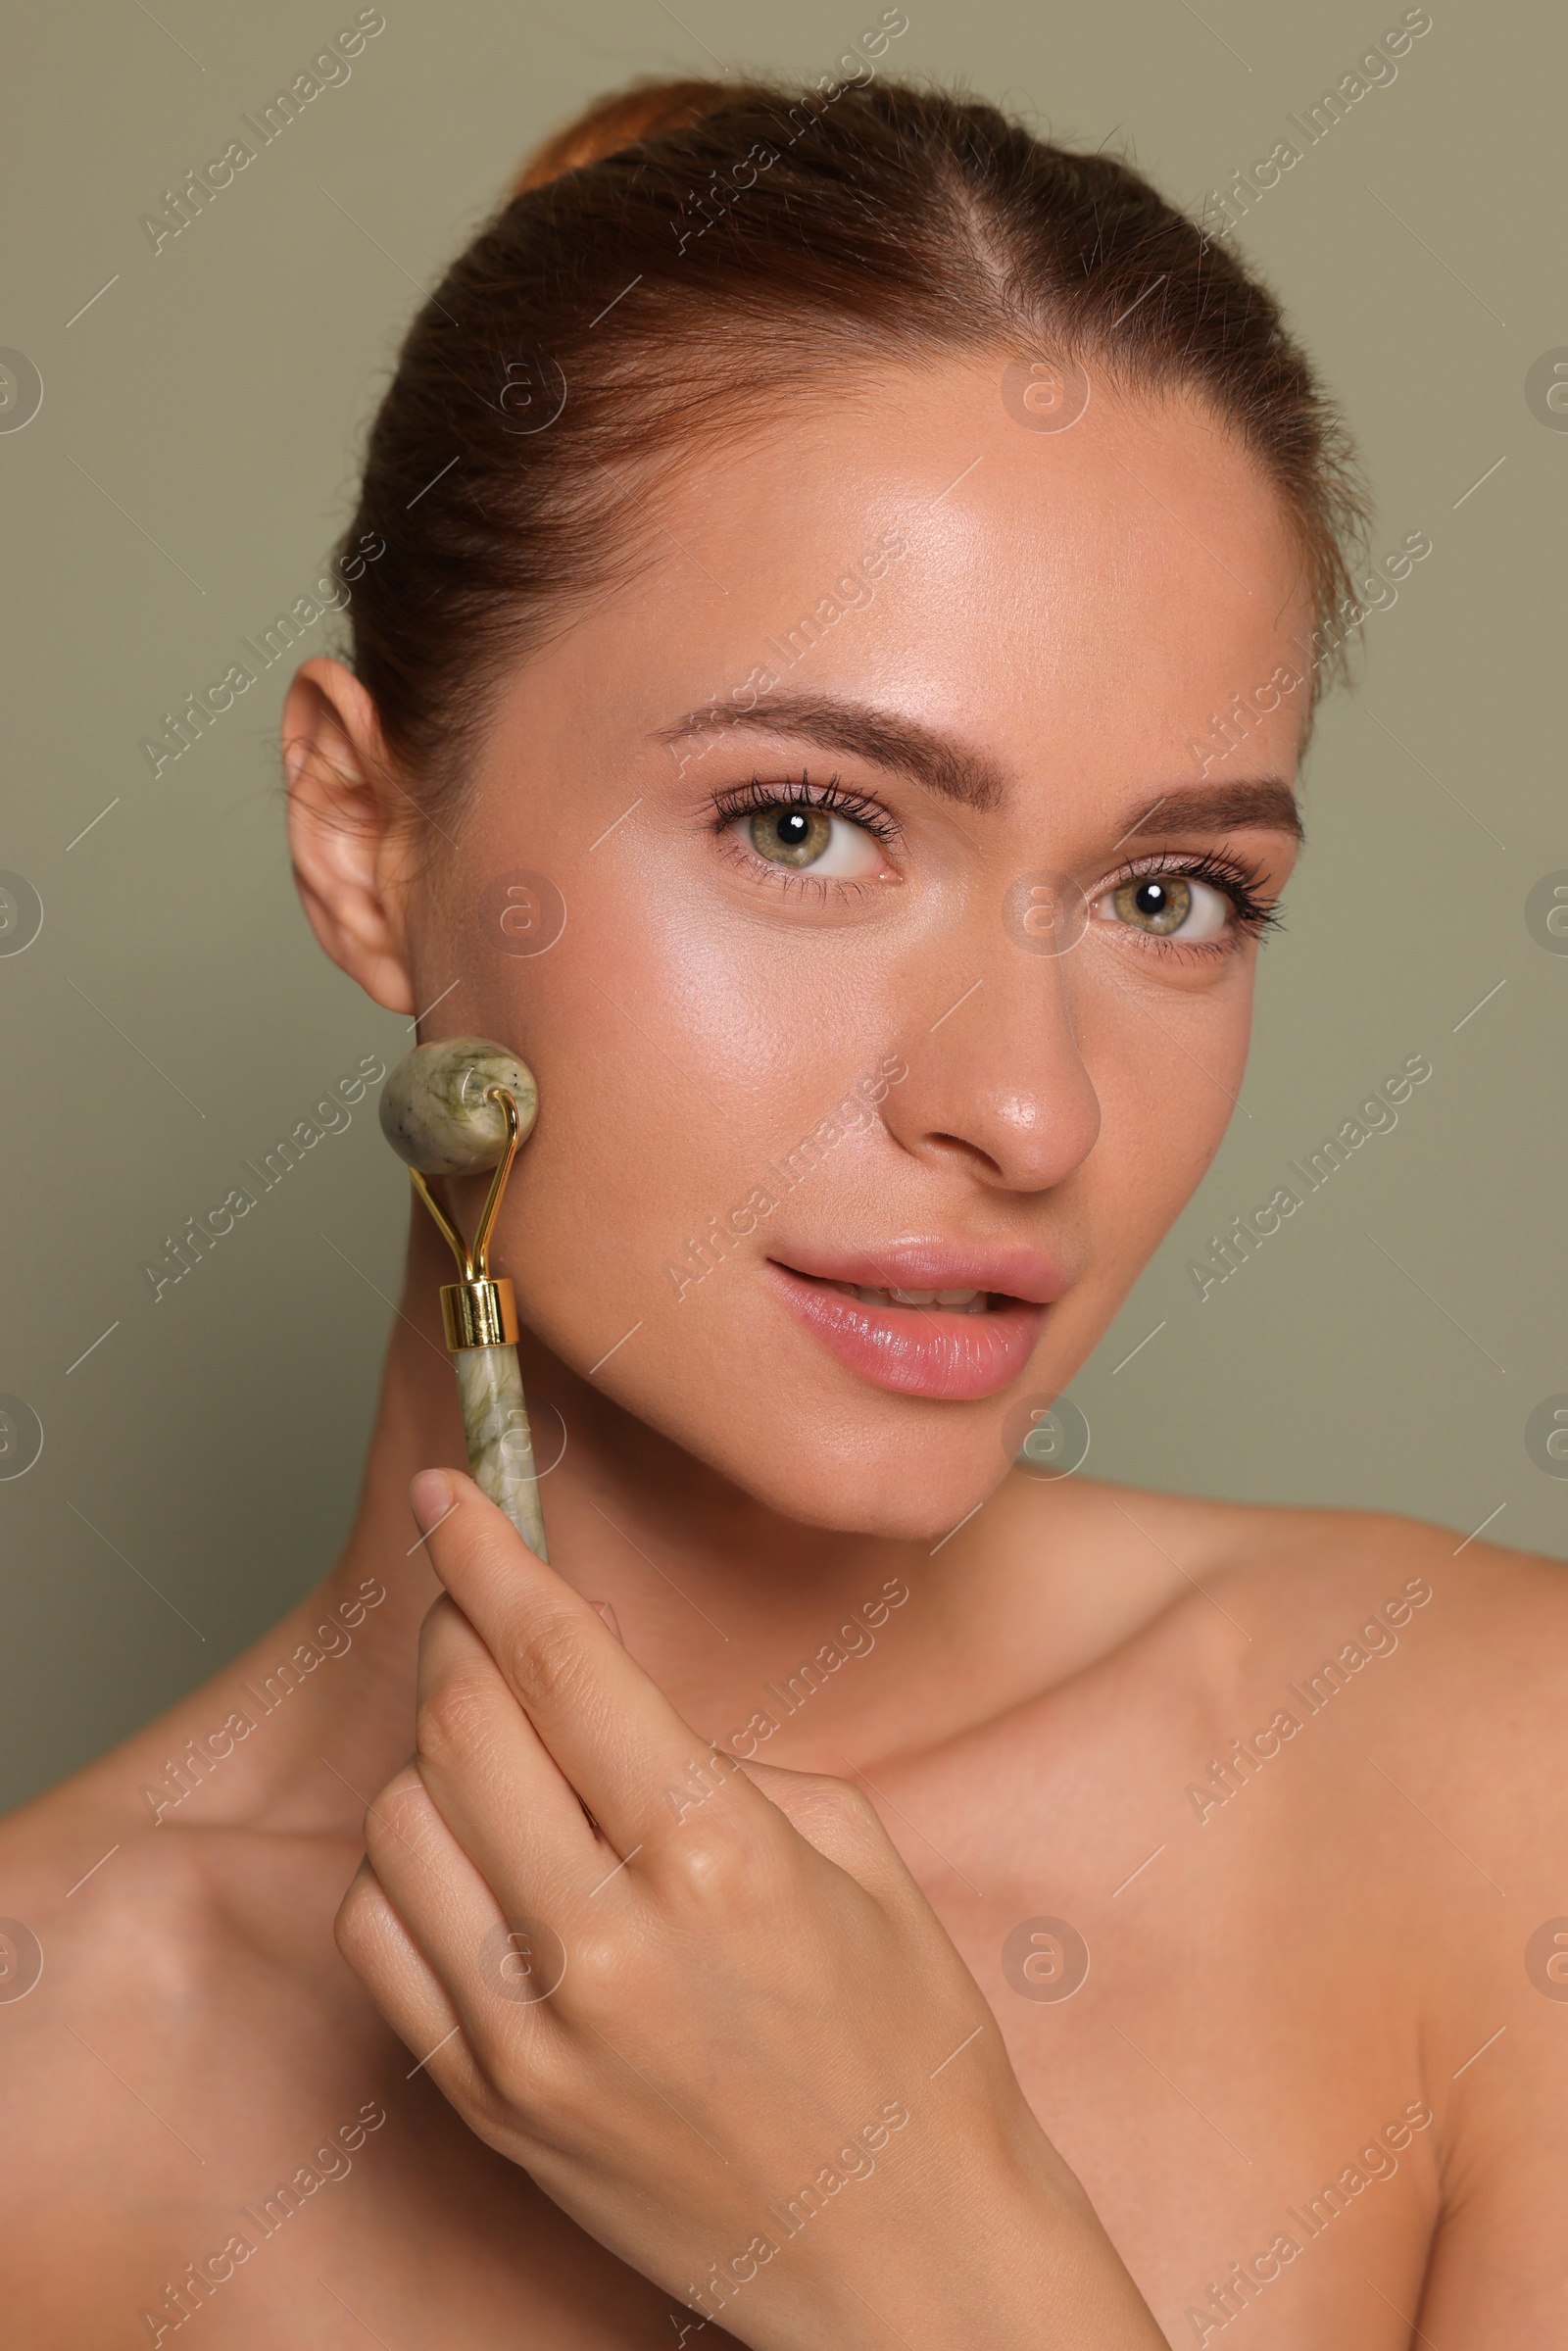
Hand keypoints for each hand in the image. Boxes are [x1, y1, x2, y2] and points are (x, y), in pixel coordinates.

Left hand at [335, 1470, 1161, 2348]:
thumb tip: (591, 1685)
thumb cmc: (908, 2050)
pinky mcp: (489, 2104)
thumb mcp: (853, 1851)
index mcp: (717, 1856)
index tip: (451, 1494)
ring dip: (433, 1757)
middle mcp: (607, 1942)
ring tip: (501, 1758)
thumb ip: (707, 1757)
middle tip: (482, 1615)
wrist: (906, 2259)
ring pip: (396, 1823)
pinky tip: (470, 1860)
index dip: (489, 1555)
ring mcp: (533, 2034)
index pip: (557, 1661)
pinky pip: (378, 1940)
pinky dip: (403, 1871)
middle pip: (460, 1723)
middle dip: (457, 1634)